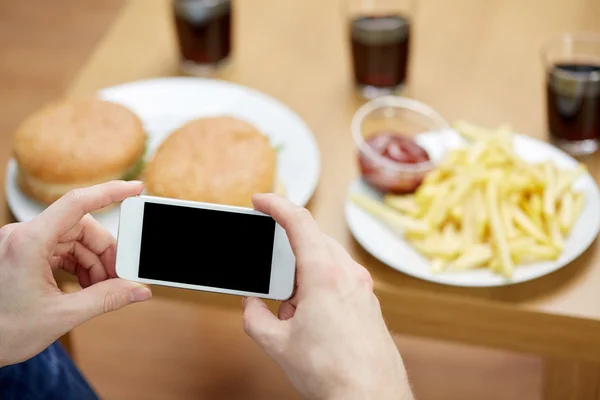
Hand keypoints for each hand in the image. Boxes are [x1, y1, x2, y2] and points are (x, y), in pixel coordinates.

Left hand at [0, 180, 151, 365]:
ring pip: (73, 240)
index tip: (136, 188)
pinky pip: (60, 249)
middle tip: (119, 277)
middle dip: (104, 251)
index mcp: (28, 242)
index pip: (77, 203)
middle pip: (80, 227)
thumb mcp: (61, 315)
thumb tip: (137, 291)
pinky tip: (87, 286)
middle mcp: (23, 236)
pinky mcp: (22, 254)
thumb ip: (105, 299)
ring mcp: (21, 244)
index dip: (110, 192)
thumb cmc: (3, 332)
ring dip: (93, 262)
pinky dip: (79, 265)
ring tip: (102, 289)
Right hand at [243, 194, 412, 399]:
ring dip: (302, 276)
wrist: (371, 398)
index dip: (275, 204)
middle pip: (312, 241)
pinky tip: (311, 319)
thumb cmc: (332, 373)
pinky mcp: (369, 303)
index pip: (298, 221)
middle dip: (285, 256)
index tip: (261, 200)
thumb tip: (251, 305)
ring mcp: (362, 289)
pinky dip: (319, 288)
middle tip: (269, 281)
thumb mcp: (277, 344)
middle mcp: (348, 275)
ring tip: (291, 312)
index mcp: (324, 274)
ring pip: (326, 261)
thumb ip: (254, 316)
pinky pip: (339, 280)